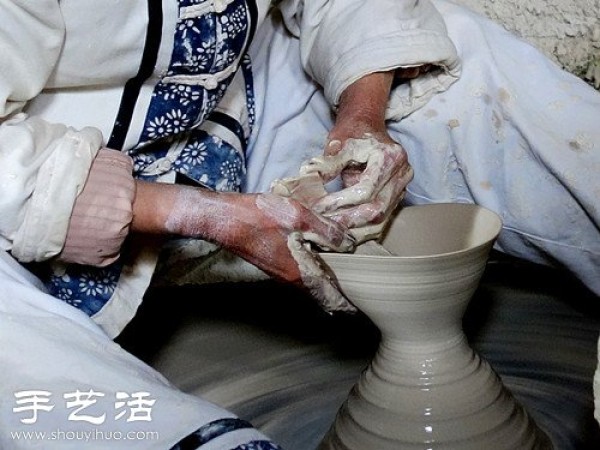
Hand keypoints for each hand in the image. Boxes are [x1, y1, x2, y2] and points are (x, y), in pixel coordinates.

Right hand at [131, 183, 356, 312]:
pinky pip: (301, 273)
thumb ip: (327, 230)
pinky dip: (315, 272)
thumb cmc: (258, 217)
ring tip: (345, 278)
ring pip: (311, 284)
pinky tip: (320, 260)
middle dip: (341, 294)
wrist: (222, 219)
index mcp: (300, 272)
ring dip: (328, 283)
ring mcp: (280, 272)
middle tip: (360, 291)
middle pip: (322, 293)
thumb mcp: (299, 217)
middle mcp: (291, 278)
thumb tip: (350, 243)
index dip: (349, 304)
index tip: (364, 307)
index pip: (331, 297)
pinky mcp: (273, 263)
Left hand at [297, 71, 413, 241]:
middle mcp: (402, 173)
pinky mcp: (397, 197)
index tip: (320, 207)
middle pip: (376, 209)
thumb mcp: (337, 143)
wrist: (368, 127)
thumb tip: (310, 179)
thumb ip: (328, 163)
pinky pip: (382, 220)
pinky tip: (344, 232)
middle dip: (347, 221)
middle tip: (323, 226)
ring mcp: (403, 187)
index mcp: (390, 157)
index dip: (341, 202)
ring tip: (331, 233)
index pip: (366, 190)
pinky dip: (362, 228)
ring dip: (355, 230)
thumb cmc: (353, 133)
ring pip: (381, 220)